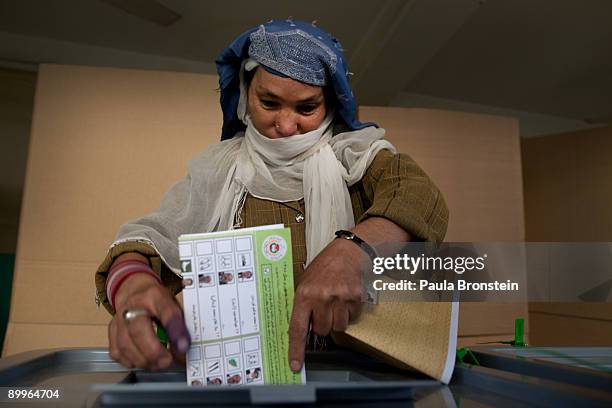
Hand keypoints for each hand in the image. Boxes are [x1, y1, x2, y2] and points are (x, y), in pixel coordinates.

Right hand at [108, 261, 189, 370]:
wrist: (135, 291)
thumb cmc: (158, 301)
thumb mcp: (174, 305)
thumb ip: (180, 324)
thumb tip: (183, 348)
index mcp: (155, 295)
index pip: (166, 311)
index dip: (175, 330)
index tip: (183, 346)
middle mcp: (133, 305)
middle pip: (138, 330)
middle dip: (154, 351)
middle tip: (167, 361)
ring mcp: (119, 318)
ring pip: (125, 344)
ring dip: (144, 360)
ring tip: (158, 364)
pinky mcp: (112, 331)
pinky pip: (117, 352)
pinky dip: (131, 361)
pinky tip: (143, 361)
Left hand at [288, 237, 363, 371]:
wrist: (347, 253)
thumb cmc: (324, 268)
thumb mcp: (305, 282)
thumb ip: (302, 305)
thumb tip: (297, 332)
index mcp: (304, 295)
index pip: (297, 329)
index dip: (296, 350)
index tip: (295, 365)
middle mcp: (322, 297)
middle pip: (321, 331)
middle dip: (322, 324)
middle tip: (323, 308)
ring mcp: (340, 298)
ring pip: (338, 327)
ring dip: (337, 319)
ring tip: (335, 302)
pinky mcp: (356, 298)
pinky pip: (352, 319)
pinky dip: (349, 313)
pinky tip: (345, 298)